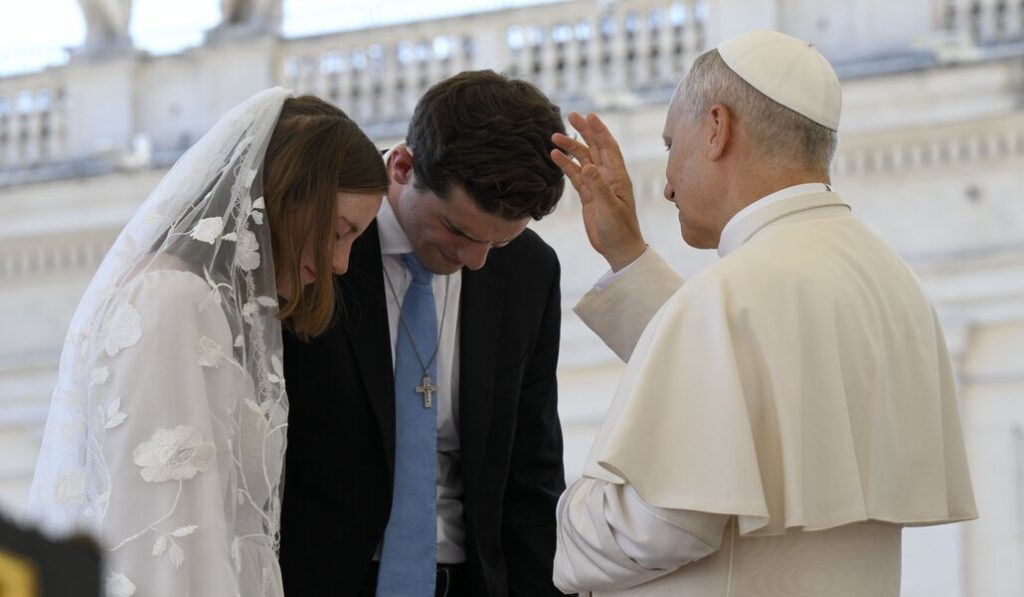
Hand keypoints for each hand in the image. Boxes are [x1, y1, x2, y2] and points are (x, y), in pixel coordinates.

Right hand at [551, 112, 645, 271]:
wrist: (618, 249)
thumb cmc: (619, 230)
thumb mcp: (609, 208)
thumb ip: (598, 187)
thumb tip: (587, 166)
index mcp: (618, 177)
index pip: (608, 148)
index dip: (599, 131)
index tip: (589, 116)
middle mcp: (608, 177)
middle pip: (595, 148)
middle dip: (584, 131)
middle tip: (570, 115)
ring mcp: (597, 185)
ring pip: (583, 160)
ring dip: (570, 147)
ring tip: (554, 136)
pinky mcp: (588, 195)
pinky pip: (575, 175)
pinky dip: (566, 164)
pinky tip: (554, 155)